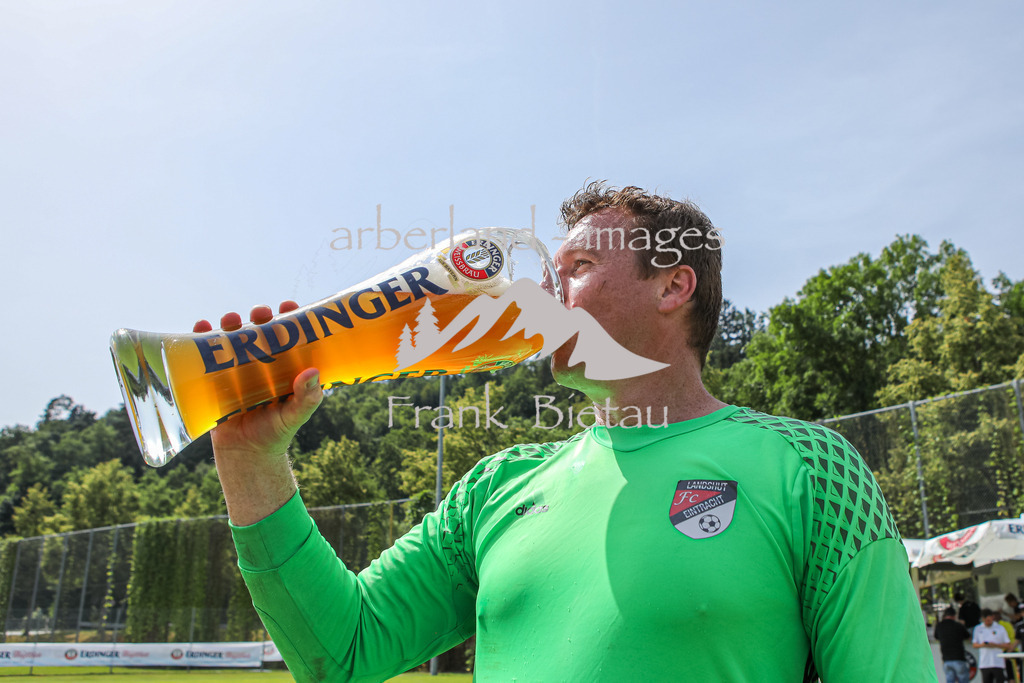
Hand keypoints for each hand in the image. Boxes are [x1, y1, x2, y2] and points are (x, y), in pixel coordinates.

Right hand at [193, 301, 321, 457]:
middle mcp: (262, 361)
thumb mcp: (295, 415)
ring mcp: (237, 367)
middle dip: (259, 315)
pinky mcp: (215, 376)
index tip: (289, 306)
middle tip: (260, 314)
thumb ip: (307, 398)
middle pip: (260, 329)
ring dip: (231, 321)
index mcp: (284, 365)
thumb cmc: (276, 433)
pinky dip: (201, 335)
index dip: (289, 317)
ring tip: (230, 319)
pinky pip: (206, 352)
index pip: (289, 334)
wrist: (245, 454)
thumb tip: (312, 372)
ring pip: (233, 335)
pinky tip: (201, 326)